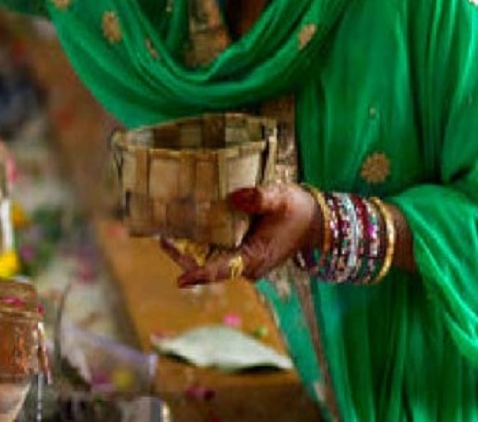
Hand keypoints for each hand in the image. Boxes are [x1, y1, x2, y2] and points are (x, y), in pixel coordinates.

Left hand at [160, 184, 321, 286]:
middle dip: (185, 256)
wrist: (315, 221)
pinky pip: (216, 253)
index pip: (224, 269)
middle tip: (162, 238)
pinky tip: (183, 229)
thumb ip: (260, 198)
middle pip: (210, 267)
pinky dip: (200, 244)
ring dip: (189, 250)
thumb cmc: (298, 210)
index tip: (181, 279)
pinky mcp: (242, 253)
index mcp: (256, 257)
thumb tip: (235, 197)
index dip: (201, 274)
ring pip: (210, 261)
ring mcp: (244, 261)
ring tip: (164, 234)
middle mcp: (247, 265)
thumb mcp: (281, 198)